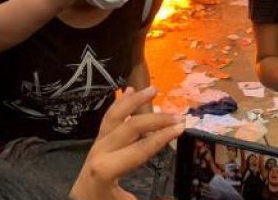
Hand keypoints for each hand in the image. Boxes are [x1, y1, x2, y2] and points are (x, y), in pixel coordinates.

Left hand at [70, 86, 184, 199]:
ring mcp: (97, 145)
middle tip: (178, 116)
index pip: (138, 149)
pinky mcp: (97, 142)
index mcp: (106, 169)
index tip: (181, 128)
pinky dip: (121, 102)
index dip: (160, 138)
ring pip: (115, 116)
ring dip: (135, 101)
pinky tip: (129, 90)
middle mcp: (100, 152)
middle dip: (156, 120)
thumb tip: (173, 197)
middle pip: (129, 128)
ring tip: (153, 89)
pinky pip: (109, 118)